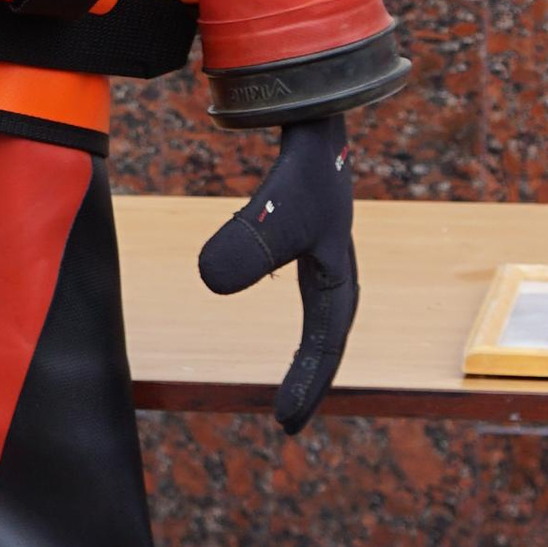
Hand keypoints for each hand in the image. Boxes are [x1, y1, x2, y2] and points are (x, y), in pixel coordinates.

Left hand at [196, 118, 357, 435]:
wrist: (314, 122)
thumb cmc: (301, 170)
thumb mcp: (270, 210)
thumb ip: (245, 242)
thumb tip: (208, 284)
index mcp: (340, 279)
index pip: (325, 345)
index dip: (307, 384)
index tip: (285, 423)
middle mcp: (335, 272)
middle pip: (327, 341)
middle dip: (311, 380)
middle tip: (289, 424)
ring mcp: (322, 258)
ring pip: (318, 322)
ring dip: (308, 358)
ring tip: (291, 395)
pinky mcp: (301, 241)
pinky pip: (304, 298)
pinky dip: (295, 325)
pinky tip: (271, 330)